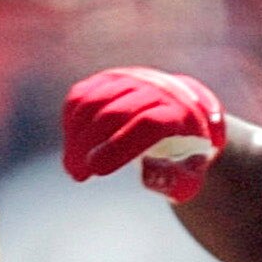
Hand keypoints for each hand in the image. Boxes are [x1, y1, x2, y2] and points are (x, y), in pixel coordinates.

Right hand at [63, 67, 225, 200]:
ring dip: (76, 138)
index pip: (147, 125)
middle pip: (114, 114)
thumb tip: (147, 175)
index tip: (96, 169)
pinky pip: (80, 97)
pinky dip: (70, 123)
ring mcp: (130, 80)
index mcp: (180, 114)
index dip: (118, 146)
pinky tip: (73, 146)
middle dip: (89, 146)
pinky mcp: (108, 79)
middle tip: (77, 174)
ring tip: (73, 167)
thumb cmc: (186, 153)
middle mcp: (155, 90)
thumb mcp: (190, 175)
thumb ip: (175, 181)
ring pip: (91, 104)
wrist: (186, 113)